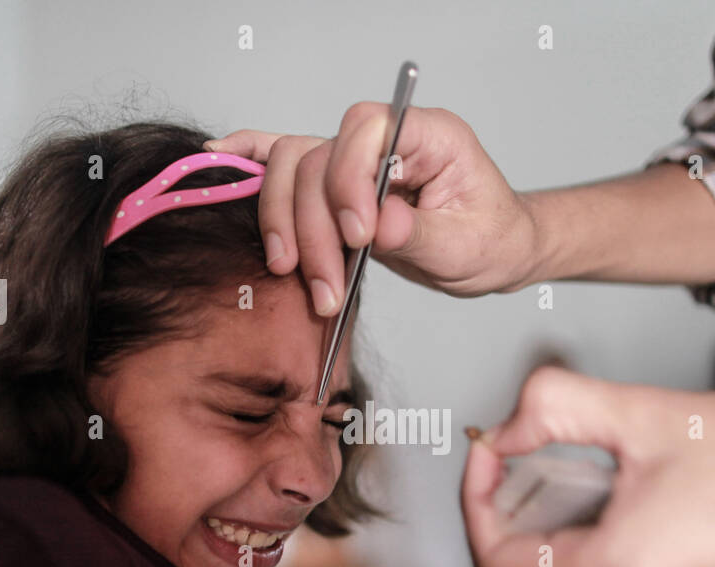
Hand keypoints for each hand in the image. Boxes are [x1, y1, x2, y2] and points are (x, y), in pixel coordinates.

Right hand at [204, 104, 537, 315]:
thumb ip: (418, 232)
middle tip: (327, 288)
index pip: (365, 131)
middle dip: (314, 228)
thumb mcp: (465, 246)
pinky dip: (250, 158)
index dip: (349, 180)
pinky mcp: (336, 184)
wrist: (495, 250)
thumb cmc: (491, 239)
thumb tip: (378, 223)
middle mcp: (384, 139)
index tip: (360, 237)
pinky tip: (219, 160)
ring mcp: (355, 159)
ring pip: (292, 170)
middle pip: (317, 160)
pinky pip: (285, 159)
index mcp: (428, 135)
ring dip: (285, 227)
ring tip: (303, 281)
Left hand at [460, 366, 714, 566]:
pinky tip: (609, 494)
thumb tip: (508, 426)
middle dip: (504, 516)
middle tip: (519, 456)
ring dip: (543, 531)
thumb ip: (554, 408)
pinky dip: (581, 546)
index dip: (476, 502)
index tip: (491, 450)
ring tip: (568, 468)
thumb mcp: (644, 413)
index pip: (495, 562)